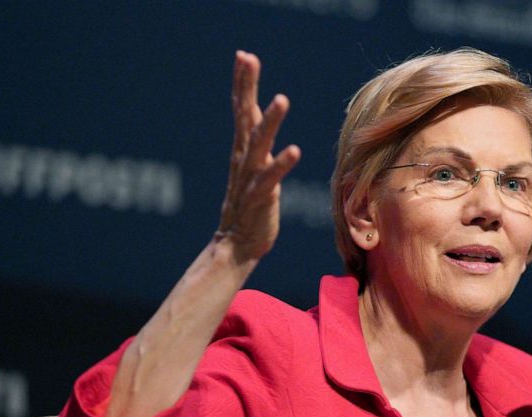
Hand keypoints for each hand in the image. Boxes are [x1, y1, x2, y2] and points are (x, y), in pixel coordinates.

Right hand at [217, 50, 300, 262]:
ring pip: (258, 143)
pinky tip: (294, 150)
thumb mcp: (253, 168)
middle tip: (248, 59)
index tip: (244, 56)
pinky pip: (270, 179)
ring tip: (282, 99)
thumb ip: (254, 140)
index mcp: (244, 151)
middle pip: (244, 116)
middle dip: (246, 87)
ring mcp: (250, 178)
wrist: (237, 245)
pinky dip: (280, 164)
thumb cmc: (250, 206)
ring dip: (270, 121)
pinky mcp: (260, 199)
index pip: (242, 110)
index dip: (243, 83)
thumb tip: (256, 113)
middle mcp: (244, 159)